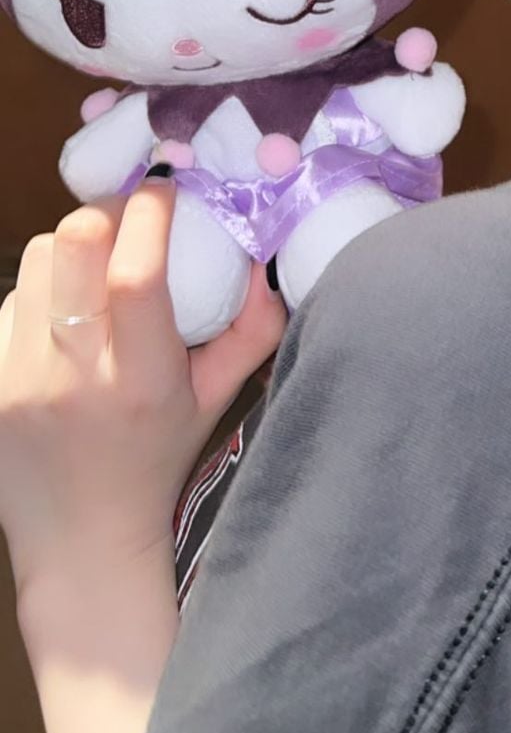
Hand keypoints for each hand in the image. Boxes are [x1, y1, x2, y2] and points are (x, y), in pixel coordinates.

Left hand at [0, 176, 286, 603]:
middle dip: (106, 211)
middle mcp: (75, 376)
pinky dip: (41, 290)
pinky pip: (10, 299)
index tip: (167, 189)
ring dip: (73, 246)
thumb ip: (254, 331)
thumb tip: (263, 257)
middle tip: (128, 218)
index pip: (135, 273)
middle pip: (73, 246)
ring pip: (38, 260)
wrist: (80, 542)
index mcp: (141, 381)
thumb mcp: (217, 400)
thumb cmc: (158, 463)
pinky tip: (63, 313)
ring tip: (96, 265)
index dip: (151, 212)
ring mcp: (18, 380)